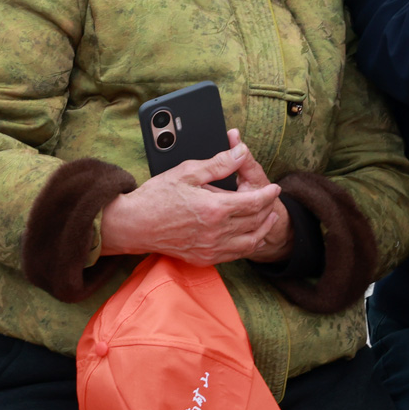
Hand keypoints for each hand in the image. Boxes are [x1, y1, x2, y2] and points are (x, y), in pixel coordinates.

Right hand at [99, 139, 283, 265]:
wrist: (133, 225)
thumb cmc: (157, 196)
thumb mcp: (188, 171)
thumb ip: (219, 163)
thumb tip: (241, 151)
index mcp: (215, 208)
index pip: (254, 202)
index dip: (268, 194)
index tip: (275, 187)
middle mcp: (216, 232)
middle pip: (255, 221)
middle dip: (268, 209)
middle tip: (272, 200)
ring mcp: (210, 248)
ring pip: (249, 242)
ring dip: (263, 230)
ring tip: (268, 219)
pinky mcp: (203, 258)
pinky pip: (234, 255)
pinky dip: (247, 246)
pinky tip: (249, 237)